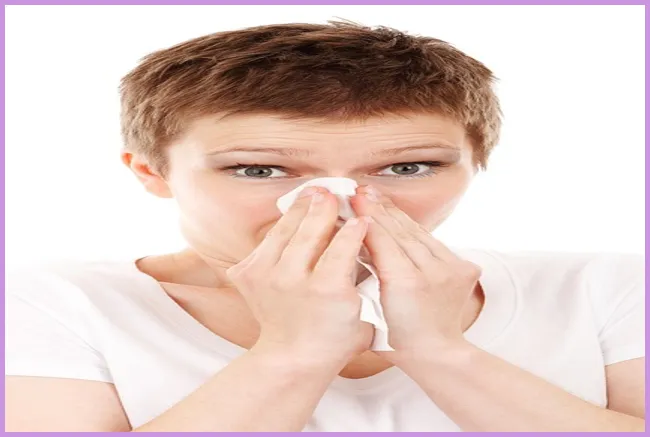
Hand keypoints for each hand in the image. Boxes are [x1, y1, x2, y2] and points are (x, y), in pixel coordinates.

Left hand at [225, 186, 373, 368]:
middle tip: (333, 193)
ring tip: (313, 193)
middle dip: (323, 208)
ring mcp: (266, 276)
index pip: (342, 245)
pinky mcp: (248, 274)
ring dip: (300, 209)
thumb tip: (364, 237)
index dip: (353, 227)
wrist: (293, 356)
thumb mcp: (364, 310)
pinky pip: (268, 240)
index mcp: (326, 290)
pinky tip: (295, 214)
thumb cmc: (334, 336)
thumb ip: (366, 274)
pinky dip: (282, 226)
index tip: (361, 216)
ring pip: (284, 231)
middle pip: (308, 231)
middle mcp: (291, 280)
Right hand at [350, 185, 480, 358]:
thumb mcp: (369, 307)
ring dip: (395, 214)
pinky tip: (398, 216)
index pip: (383, 240)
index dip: (367, 217)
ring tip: (376, 196)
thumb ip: (366, 269)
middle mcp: (433, 273)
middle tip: (361, 190)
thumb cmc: (394, 337)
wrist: (435, 352)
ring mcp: (451, 270)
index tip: (354, 198)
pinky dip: (414, 229)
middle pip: (401, 232)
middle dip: (379, 210)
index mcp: (406, 283)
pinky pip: (432, 242)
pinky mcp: (463, 268)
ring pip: (418, 233)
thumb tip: (358, 234)